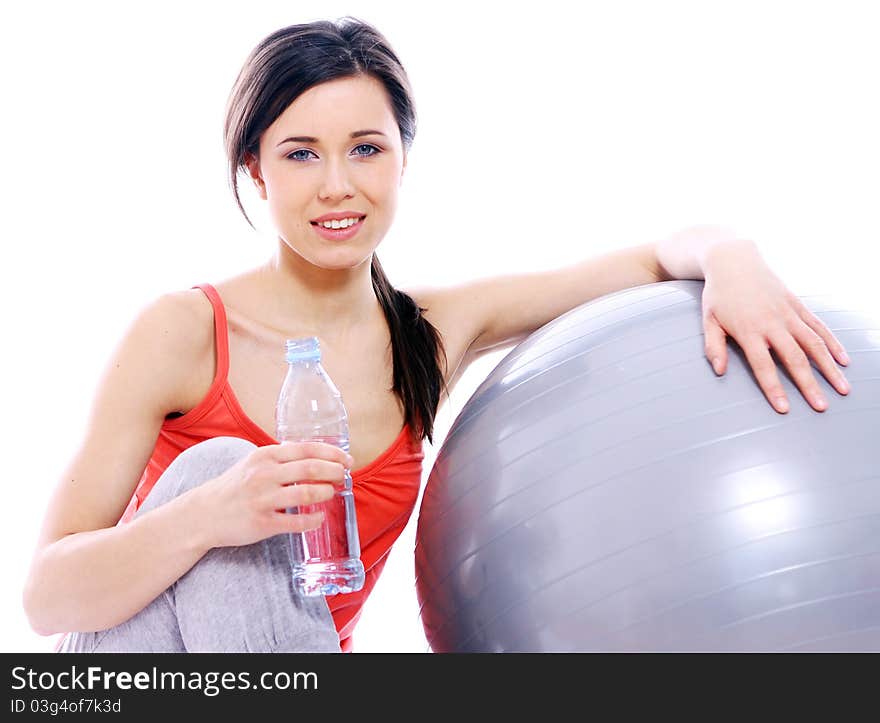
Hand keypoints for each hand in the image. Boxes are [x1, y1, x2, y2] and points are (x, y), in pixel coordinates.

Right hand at [193, 441, 352, 548]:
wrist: (203, 514)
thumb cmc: (234, 486)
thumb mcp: (253, 462)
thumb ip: (280, 457)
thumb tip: (313, 453)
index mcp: (265, 455)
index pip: (307, 449)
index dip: (332, 453)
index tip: (347, 459)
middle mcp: (264, 474)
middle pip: (311, 468)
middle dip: (335, 472)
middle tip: (344, 476)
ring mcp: (263, 499)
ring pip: (307, 493)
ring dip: (326, 492)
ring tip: (332, 493)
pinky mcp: (262, 523)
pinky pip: (296, 521)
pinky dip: (313, 519)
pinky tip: (320, 517)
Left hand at [700, 240, 850, 413]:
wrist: (734, 260)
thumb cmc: (718, 295)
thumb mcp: (708, 320)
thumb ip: (714, 346)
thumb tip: (719, 371)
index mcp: (748, 330)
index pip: (763, 365)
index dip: (774, 388)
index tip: (785, 409)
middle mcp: (772, 323)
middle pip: (794, 358)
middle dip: (808, 385)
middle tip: (821, 407)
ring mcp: (787, 313)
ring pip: (813, 343)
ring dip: (829, 367)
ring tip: (842, 389)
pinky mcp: (797, 305)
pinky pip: (818, 326)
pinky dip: (832, 343)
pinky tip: (843, 361)